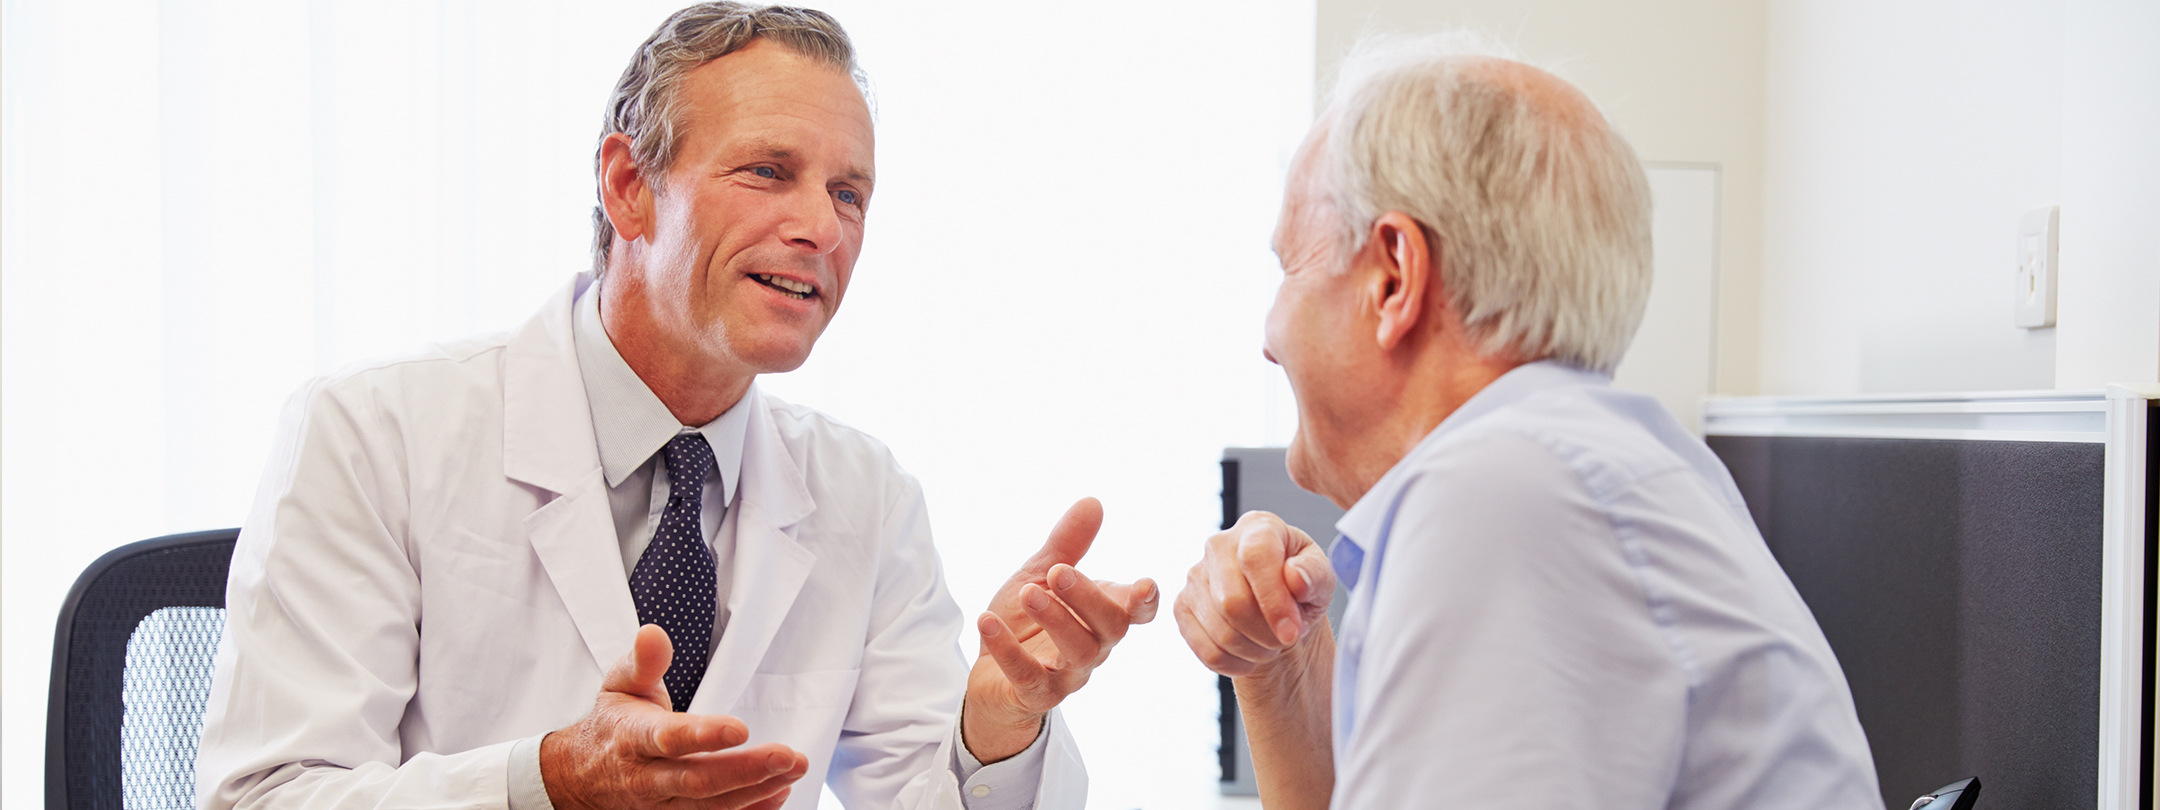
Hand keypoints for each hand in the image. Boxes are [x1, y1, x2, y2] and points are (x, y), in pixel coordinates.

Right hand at [541, 625, 809, 809]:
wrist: (580, 777)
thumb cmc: (613, 724)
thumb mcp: (619, 686)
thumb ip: (642, 662)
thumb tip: (653, 633)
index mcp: (633, 738)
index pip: (669, 739)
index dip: (703, 736)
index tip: (740, 728)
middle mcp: (647, 778)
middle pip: (697, 780)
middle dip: (745, 770)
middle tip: (787, 756)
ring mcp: (660, 806)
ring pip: (710, 805)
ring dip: (756, 791)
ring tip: (793, 770)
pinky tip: (779, 793)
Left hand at [964, 497, 1159, 761]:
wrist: (991, 675)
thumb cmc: (1026, 623)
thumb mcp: (1041, 576)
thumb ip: (1067, 545)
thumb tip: (1092, 501)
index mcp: (1100, 617)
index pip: (1136, 612)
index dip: (1145, 602)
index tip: (1144, 584)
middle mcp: (1093, 647)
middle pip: (1110, 627)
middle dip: (1088, 598)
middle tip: (1059, 572)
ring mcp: (1067, 675)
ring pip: (1077, 652)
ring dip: (1054, 620)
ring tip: (1028, 593)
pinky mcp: (1034, 694)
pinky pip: (1027, 676)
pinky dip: (1007, 649)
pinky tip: (987, 621)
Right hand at [1174, 510, 1334, 677]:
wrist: (1277, 613)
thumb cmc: (1300, 589)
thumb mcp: (1322, 579)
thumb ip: (1314, 574)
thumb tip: (1295, 577)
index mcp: (1257, 527)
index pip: (1255, 557)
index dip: (1274, 600)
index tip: (1292, 631)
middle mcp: (1219, 544)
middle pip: (1232, 601)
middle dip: (1266, 633)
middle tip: (1285, 639)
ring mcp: (1195, 576)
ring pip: (1221, 631)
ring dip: (1254, 650)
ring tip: (1270, 644)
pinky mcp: (1182, 606)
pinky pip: (1207, 650)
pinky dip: (1235, 663)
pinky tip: (1250, 653)